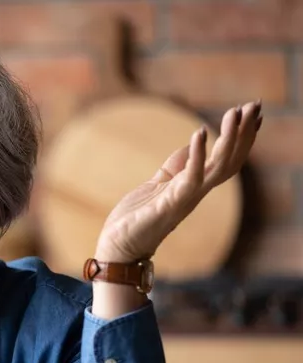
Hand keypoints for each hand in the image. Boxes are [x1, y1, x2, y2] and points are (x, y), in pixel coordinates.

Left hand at [95, 100, 261, 262]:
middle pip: (230, 160)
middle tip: (255, 104)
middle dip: (243, 132)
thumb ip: (175, 167)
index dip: (241, 137)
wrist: (118, 247)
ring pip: (218, 167)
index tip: (252, 112)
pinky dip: (197, 155)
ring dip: (230, 139)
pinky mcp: (169, 204)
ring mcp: (185, 199)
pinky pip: (190, 178)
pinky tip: (200, 133)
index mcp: (193, 187)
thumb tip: (191, 145)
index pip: (225, 160)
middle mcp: (195, 193)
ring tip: (236, 112)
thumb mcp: (158, 185)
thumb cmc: (136, 219)